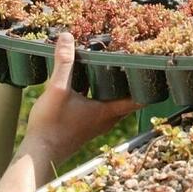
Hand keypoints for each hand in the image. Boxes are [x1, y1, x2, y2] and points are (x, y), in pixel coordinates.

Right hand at [24, 33, 141, 160]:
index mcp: (106, 111)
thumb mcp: (57, 89)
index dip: (147, 85)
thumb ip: (64, 63)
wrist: (38, 153)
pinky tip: (86, 86)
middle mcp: (105, 120)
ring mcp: (95, 126)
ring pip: (112, 104)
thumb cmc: (51, 126)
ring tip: (109, 70)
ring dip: (112, 89)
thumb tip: (67, 37)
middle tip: (130, 65)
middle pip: (126, 100)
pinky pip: (99, 108)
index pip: (137, 99)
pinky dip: (99, 96)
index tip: (154, 71)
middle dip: (129, 83)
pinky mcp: (84, 128)